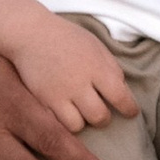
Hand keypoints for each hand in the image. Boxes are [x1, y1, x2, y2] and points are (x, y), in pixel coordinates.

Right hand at [9, 10, 135, 133]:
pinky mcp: (42, 100)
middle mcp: (79, 83)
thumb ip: (111, 68)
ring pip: (78, 125)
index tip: (130, 112)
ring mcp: (59, 93)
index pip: (121, 97)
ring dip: (82, 121)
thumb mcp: (96, 46)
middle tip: (100, 113)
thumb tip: (122, 90)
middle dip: (103, 118)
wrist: (30, 33)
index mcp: (97, 67)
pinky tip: (63, 113)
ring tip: (79, 114)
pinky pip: (57, 122)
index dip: (129, 109)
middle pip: (100, 117)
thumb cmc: (66, 38)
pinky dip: (62, 120)